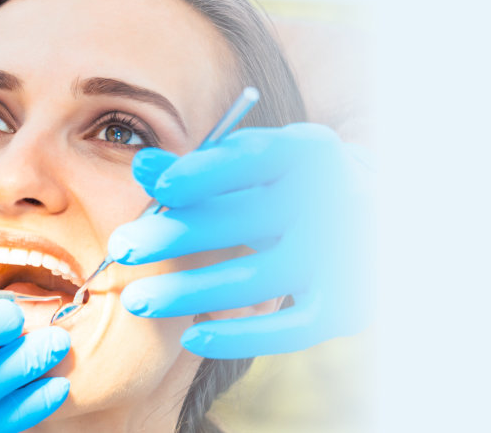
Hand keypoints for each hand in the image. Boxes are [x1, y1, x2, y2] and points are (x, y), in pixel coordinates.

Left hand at [107, 123, 370, 358]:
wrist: (370, 226)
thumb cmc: (287, 188)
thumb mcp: (250, 167)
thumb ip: (195, 168)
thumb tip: (141, 167)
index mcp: (310, 153)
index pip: (254, 159)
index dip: (205, 173)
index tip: (157, 187)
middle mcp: (335, 201)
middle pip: (247, 220)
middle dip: (177, 236)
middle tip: (120, 249)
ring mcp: (344, 258)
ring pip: (257, 278)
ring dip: (190, 292)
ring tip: (136, 300)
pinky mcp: (346, 307)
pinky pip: (288, 330)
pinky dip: (239, 336)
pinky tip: (190, 337)